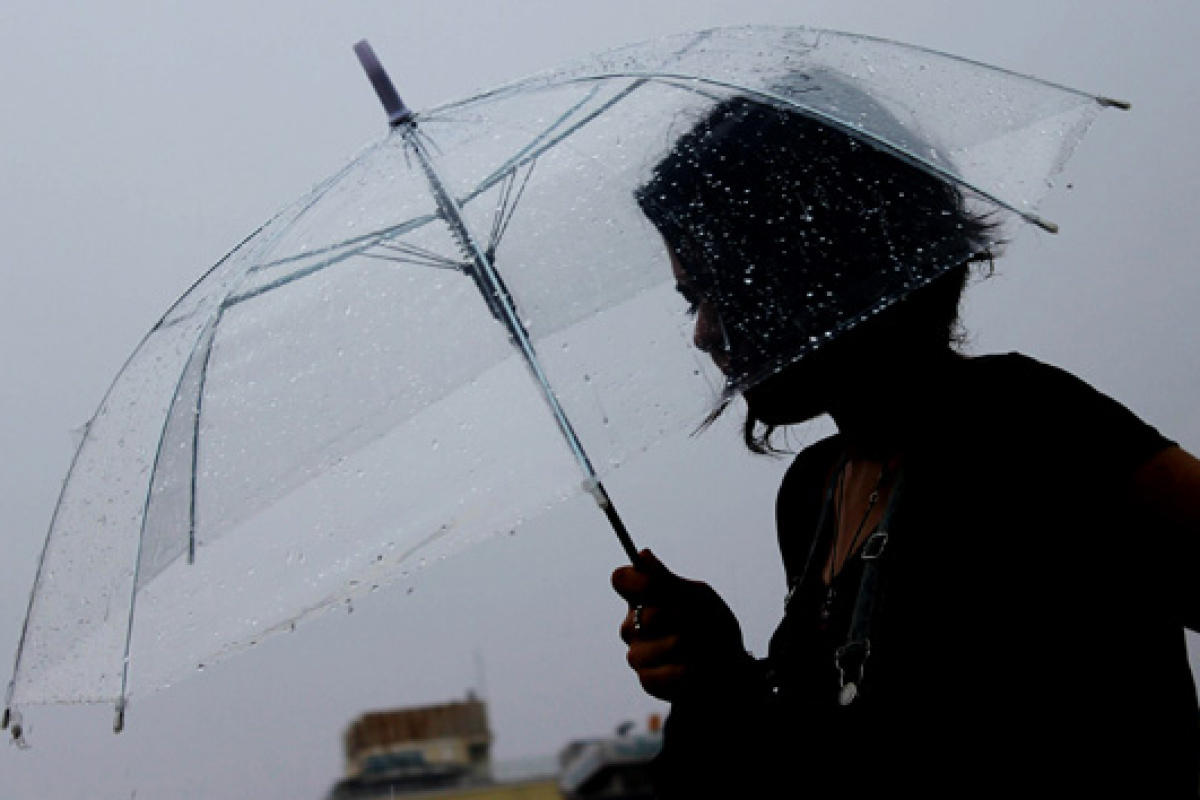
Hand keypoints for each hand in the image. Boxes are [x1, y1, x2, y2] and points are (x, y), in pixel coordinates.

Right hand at [612, 549, 750, 701]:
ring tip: (701, 649)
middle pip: (645, 614)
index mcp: (642, 599)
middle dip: (680, 618)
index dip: (638, 581)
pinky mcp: (647, 680)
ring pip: (659, 645)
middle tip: (696, 623)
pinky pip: (665, 673)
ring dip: (690, 646)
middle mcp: (632, 625)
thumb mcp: (698, 597)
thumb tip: (643, 554)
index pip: (622, 580)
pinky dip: (689, 670)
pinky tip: (696, 669)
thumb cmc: (713, 626)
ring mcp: (637, 654)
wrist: (731, 668)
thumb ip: (668, 580)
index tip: (658, 586)